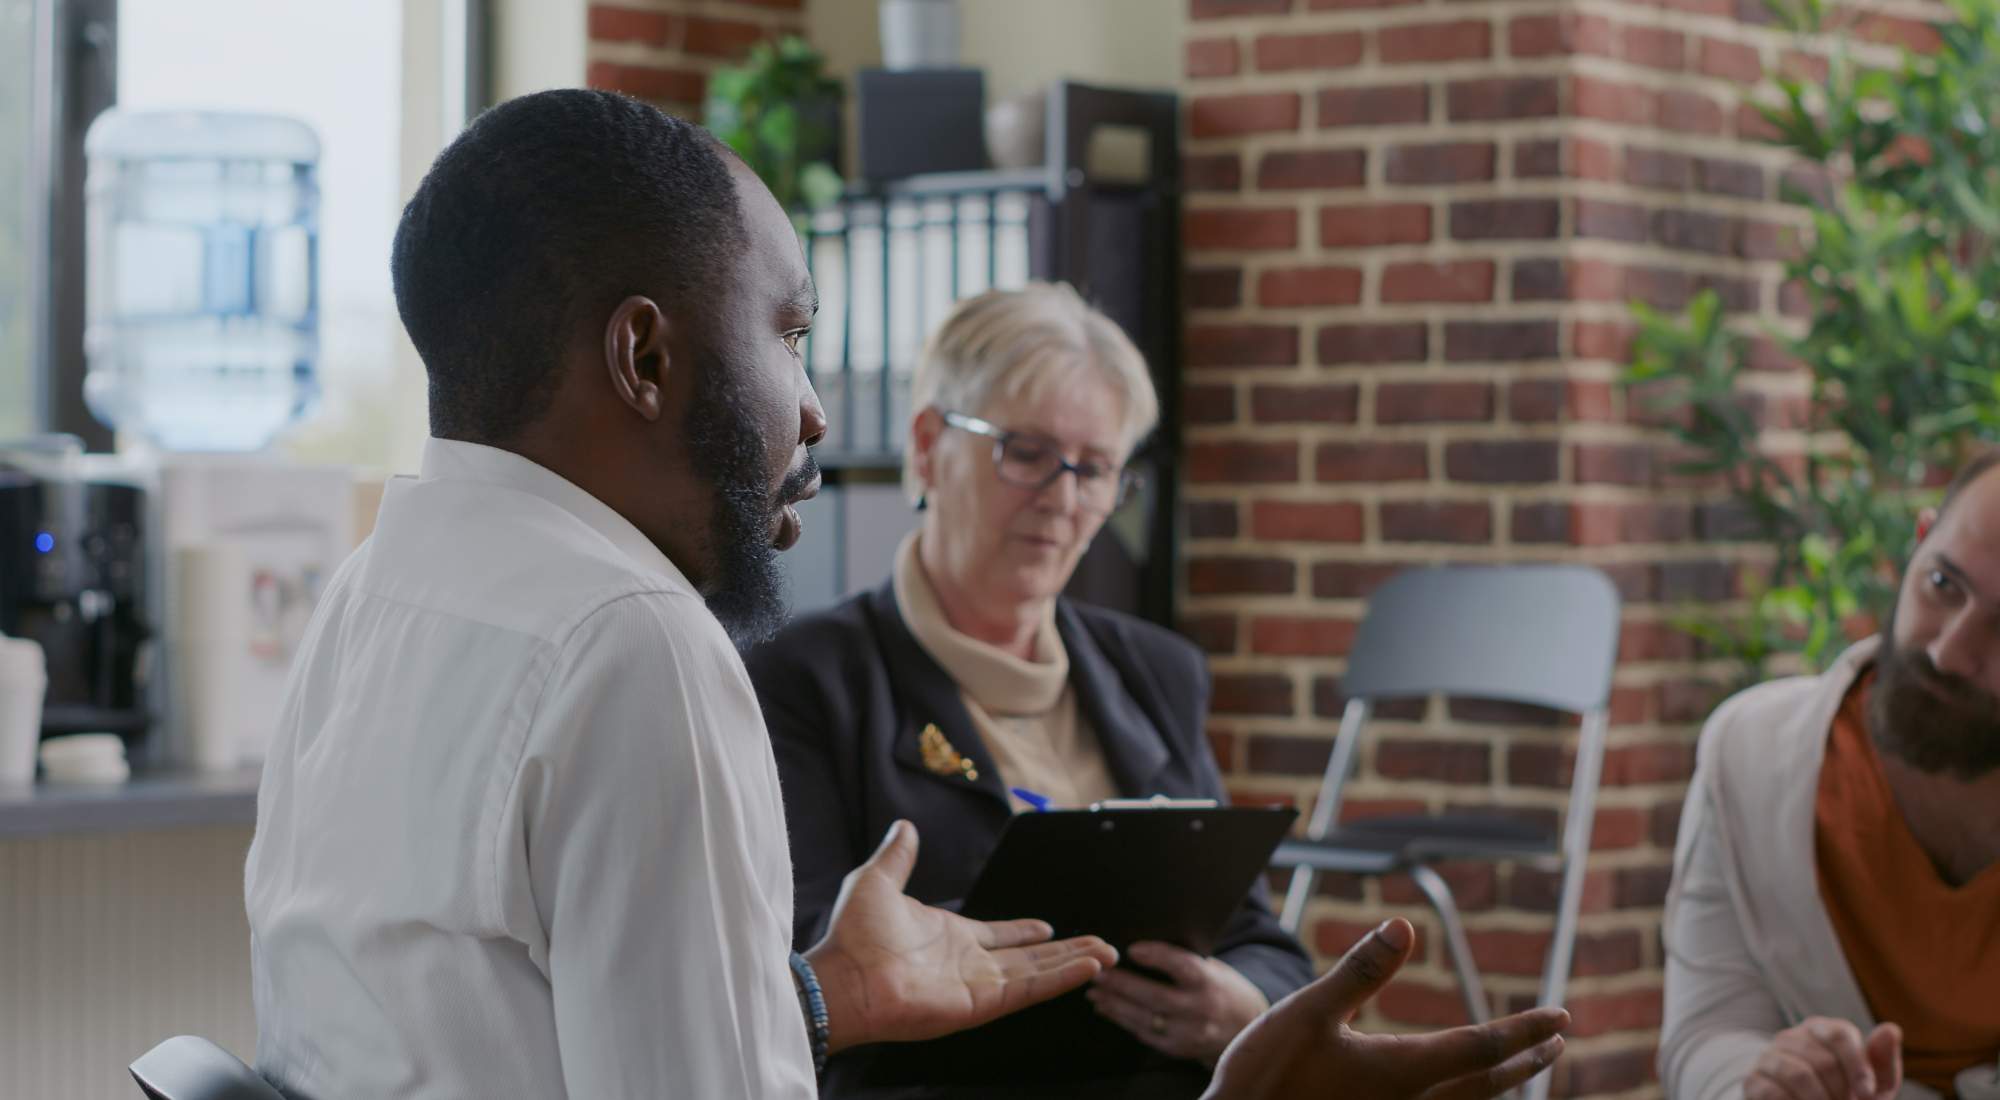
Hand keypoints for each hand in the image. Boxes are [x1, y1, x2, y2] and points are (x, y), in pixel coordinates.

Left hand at [804, 820, 1118, 1053]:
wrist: (841, 975)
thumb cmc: (851, 935)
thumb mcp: (877, 880)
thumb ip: (897, 856)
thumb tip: (903, 826)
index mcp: (949, 936)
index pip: (999, 936)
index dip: (1025, 932)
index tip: (1048, 926)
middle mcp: (968, 964)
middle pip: (1029, 958)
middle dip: (1066, 951)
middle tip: (1100, 945)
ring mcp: (976, 986)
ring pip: (1036, 973)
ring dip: (1072, 964)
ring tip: (1107, 955)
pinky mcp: (980, 1004)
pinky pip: (1028, 989)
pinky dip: (1060, 978)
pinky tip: (1088, 967)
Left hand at [1086, 941, 1269, 1065]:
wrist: (1243, 1026)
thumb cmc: (1219, 986)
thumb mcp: (1211, 967)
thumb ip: (1183, 959)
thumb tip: (1141, 938)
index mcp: (1209, 981)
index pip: (1182, 967)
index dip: (1157, 957)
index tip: (1131, 949)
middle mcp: (1200, 1009)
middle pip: (1155, 996)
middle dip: (1122, 984)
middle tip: (1096, 972)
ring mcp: (1188, 1032)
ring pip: (1145, 1018)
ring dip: (1114, 1003)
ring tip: (1094, 990)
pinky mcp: (1177, 1048)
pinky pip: (1144, 1033)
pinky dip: (1122, 1019)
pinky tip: (1105, 1007)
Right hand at [1201, 918, 1567, 1099]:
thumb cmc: (1268, 1076)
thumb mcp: (1308, 1011)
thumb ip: (1360, 970)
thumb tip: (1405, 926)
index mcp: (1401, 1071)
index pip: (1481, 1047)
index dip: (1523, 1030)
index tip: (1559, 1015)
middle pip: (1485, 1084)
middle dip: (1524, 1061)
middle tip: (1556, 1041)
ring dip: (1500, 1085)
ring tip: (1521, 1068)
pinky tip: (1458, 1094)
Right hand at [1746, 1018, 1902, 1099]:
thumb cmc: (1846, 1096)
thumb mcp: (1872, 1085)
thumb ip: (1882, 1060)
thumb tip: (1891, 1029)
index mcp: (1822, 1030)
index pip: (1839, 1034)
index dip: (1857, 1067)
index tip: (1867, 1095)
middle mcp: (1791, 1037)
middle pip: (1823, 1060)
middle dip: (1841, 1092)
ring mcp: (1769, 1057)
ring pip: (1798, 1075)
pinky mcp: (1753, 1081)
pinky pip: (1774, 1092)